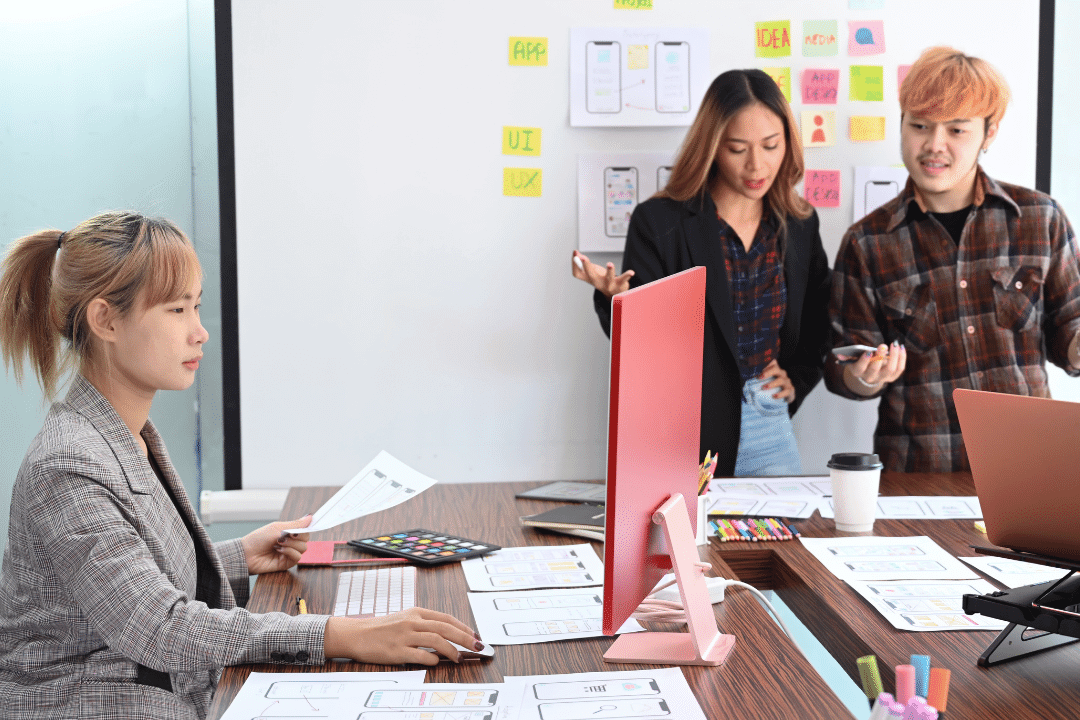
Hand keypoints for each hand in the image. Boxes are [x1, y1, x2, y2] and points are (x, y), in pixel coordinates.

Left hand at [240, 514, 311, 574]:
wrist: (247, 553)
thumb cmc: (258, 539)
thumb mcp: (277, 527)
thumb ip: (295, 524)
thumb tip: (310, 517)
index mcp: (289, 532)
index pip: (305, 529)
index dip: (307, 527)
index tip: (307, 525)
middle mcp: (291, 542)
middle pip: (306, 538)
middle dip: (297, 535)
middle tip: (286, 535)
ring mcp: (290, 553)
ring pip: (304, 547)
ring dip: (291, 544)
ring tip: (279, 543)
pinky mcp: (287, 563)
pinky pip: (298, 557)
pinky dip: (289, 552)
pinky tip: (279, 550)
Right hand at [323, 607, 480, 665]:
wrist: (357, 634)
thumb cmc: (382, 628)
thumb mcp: (404, 619)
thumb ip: (424, 625)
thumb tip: (446, 635)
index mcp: (415, 613)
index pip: (445, 618)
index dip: (463, 627)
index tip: (474, 636)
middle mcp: (412, 622)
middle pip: (445, 628)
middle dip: (465, 638)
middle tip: (477, 646)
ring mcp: (404, 636)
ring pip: (436, 640)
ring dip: (451, 650)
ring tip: (459, 658)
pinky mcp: (397, 651)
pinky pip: (420, 655)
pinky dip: (432, 659)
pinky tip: (437, 661)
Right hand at [572, 250, 633, 296]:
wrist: (615, 294)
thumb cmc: (603, 280)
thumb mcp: (592, 272)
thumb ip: (584, 263)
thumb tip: (576, 253)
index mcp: (589, 280)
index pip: (577, 273)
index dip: (575, 264)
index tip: (575, 253)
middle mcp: (598, 283)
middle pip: (591, 275)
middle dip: (587, 266)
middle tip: (582, 257)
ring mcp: (609, 284)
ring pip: (609, 278)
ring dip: (610, 271)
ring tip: (610, 264)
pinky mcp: (620, 284)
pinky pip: (624, 279)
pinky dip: (627, 275)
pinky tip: (631, 272)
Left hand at [759, 359, 794, 402]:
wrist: (788, 395)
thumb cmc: (775, 386)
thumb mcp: (769, 381)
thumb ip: (761, 379)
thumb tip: (749, 381)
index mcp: (776, 370)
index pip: (773, 363)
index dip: (766, 364)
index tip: (758, 369)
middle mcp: (782, 374)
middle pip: (776, 369)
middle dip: (767, 372)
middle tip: (759, 378)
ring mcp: (787, 382)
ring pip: (781, 380)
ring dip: (771, 384)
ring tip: (764, 388)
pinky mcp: (790, 390)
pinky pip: (786, 391)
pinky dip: (780, 394)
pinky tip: (774, 396)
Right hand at [843, 341, 906, 394]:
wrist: (868, 373)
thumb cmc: (859, 361)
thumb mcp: (851, 359)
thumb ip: (846, 356)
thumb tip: (839, 355)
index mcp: (858, 372)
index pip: (861, 367)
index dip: (864, 360)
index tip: (868, 351)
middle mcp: (870, 377)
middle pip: (876, 369)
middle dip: (879, 357)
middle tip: (882, 345)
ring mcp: (882, 378)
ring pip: (890, 369)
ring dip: (894, 356)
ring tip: (894, 344)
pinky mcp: (892, 377)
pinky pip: (899, 368)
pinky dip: (901, 358)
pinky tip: (900, 348)